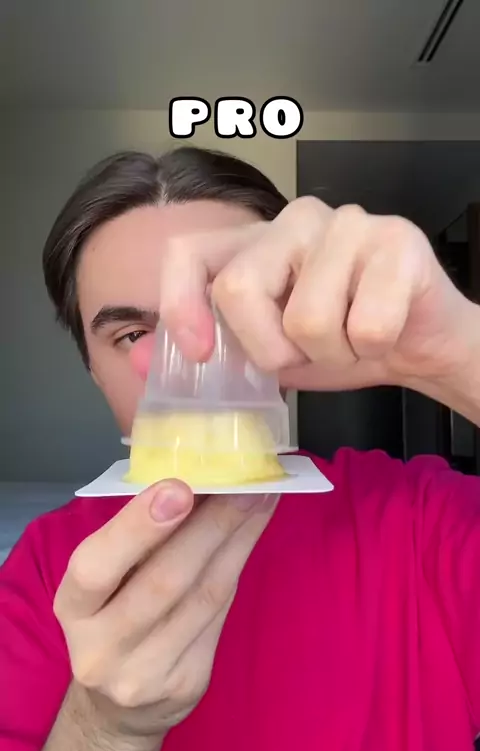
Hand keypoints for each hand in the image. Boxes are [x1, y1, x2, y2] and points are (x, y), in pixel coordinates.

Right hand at [54, 481, 275, 750]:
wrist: (120, 708)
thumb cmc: (113, 621)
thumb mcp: (104, 585)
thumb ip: (135, 542)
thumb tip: (192, 478)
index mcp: (73, 609)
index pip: (95, 569)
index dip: (137, 528)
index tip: (179, 487)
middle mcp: (102, 648)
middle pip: (163, 581)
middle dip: (209, 524)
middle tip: (242, 481)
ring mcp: (147, 673)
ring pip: (203, 596)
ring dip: (237, 538)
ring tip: (261, 495)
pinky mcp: (188, 682)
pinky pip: (221, 613)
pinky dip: (239, 564)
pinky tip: (253, 531)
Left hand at [133, 197, 472, 393]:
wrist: (414, 345)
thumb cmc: (337, 343)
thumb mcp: (264, 353)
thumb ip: (208, 349)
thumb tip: (137, 355)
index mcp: (254, 242)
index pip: (188, 252)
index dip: (179, 304)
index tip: (200, 354)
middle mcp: (294, 219)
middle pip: (240, 289)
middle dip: (270, 350)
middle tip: (302, 356)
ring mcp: (346, 223)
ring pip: (307, 317)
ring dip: (331, 354)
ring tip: (349, 341)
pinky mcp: (396, 242)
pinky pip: (365, 324)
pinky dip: (373, 349)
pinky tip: (383, 333)